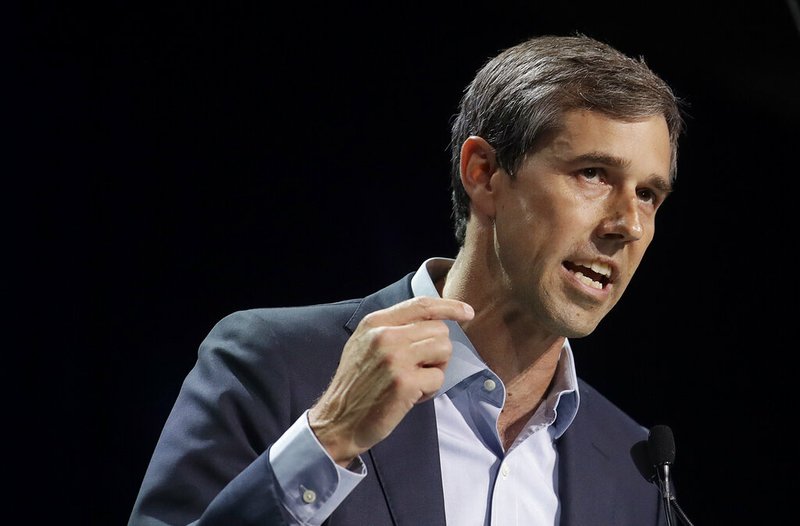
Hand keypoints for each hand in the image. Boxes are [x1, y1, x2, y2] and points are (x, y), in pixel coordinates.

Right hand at [308, 296, 473, 465]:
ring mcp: (395, 359)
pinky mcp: (404, 383)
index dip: (449, 307)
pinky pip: (438, 378)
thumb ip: (393, 328)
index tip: (466, 312)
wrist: (338, 420)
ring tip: (416, 381)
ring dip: (436, 369)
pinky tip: (412, 397)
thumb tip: (432, 320)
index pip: (421, 305)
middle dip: (438, 351)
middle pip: (439, 330)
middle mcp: (385, 336)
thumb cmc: (356, 385)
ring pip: (443, 350)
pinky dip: (430, 390)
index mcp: (375, 323)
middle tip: (421, 368)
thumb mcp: (365, 344)